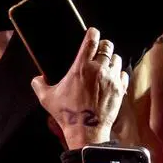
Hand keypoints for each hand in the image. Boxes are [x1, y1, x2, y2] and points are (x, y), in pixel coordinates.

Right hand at [30, 27, 129, 149]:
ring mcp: (112, 79)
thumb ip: (39, 84)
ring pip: (117, 59)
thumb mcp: (46, 98)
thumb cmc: (67, 114)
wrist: (87, 130)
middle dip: (103, 45)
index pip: (91, 40)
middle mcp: (99, 69)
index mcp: (82, 67)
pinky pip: (124, 73)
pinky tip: (112, 77)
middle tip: (99, 48)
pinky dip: (119, 73)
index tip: (92, 32)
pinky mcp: (120, 89)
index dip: (92, 32)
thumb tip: (38, 78)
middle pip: (107, 46)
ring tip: (105, 63)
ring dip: (111, 58)